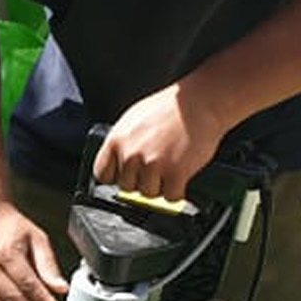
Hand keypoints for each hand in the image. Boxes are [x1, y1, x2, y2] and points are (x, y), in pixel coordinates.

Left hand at [93, 82, 228, 202]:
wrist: (198, 103)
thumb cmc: (170, 107)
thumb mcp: (134, 118)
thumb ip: (124, 141)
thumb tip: (119, 161)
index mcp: (117, 140)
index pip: (102, 174)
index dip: (117, 176)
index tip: (128, 174)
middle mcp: (131, 154)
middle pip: (126, 186)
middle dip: (140, 181)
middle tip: (155, 169)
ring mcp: (152, 165)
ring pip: (148, 194)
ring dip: (160, 186)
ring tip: (169, 170)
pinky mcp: (175, 173)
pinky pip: (171, 197)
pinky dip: (177, 192)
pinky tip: (181, 178)